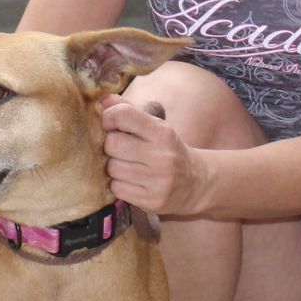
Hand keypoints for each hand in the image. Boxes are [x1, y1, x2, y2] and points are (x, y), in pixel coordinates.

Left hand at [99, 93, 207, 216]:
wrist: (197, 184)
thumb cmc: (168, 150)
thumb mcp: (155, 127)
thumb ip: (129, 111)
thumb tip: (103, 99)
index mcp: (163, 132)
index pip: (124, 115)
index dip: (108, 118)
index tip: (109, 124)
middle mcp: (162, 156)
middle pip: (112, 144)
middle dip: (109, 146)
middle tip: (118, 149)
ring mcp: (159, 181)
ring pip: (112, 168)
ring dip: (113, 167)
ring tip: (126, 166)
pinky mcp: (152, 201)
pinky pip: (117, 189)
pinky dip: (118, 185)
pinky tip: (131, 181)